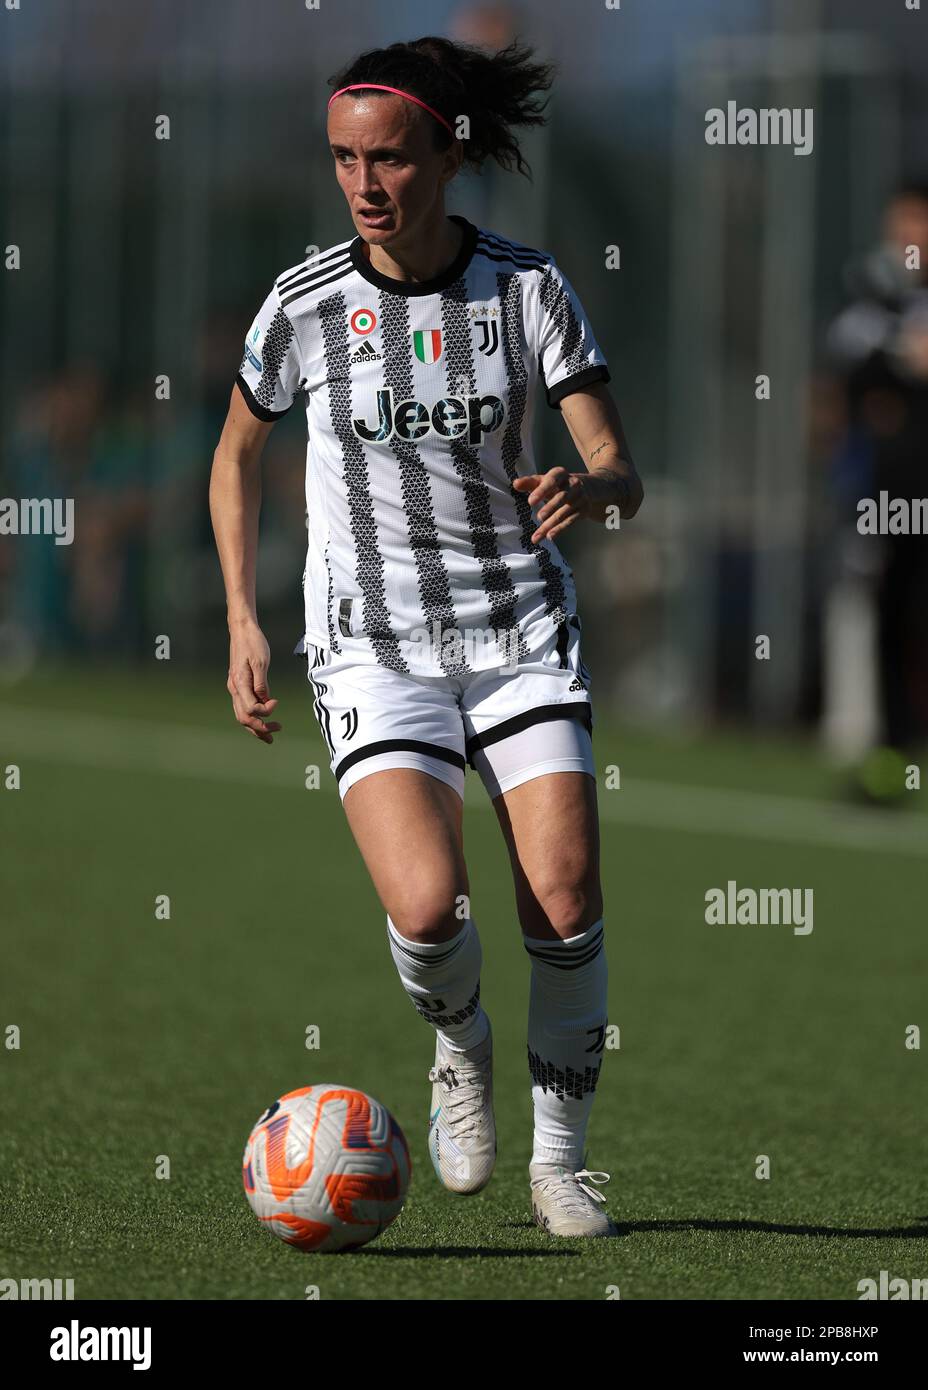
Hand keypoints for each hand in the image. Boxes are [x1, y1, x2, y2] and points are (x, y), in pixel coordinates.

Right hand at [226, 619, 280, 743]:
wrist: (242, 629)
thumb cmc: (252, 643)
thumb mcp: (261, 662)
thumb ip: (262, 683)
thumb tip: (265, 701)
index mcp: (239, 683)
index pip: (252, 709)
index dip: (266, 711)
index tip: (277, 702)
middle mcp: (234, 688)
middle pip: (244, 718)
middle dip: (260, 729)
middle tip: (276, 731)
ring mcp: (234, 687)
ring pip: (242, 715)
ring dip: (255, 726)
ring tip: (270, 733)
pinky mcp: (237, 684)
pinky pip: (243, 706)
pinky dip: (253, 716)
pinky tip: (263, 717)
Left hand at [512, 468, 593, 542]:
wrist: (586, 488)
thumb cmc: (557, 485)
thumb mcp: (544, 481)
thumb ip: (529, 483)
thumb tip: (515, 484)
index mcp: (560, 474)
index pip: (551, 480)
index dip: (541, 491)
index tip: (530, 502)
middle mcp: (573, 484)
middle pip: (561, 497)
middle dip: (550, 508)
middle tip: (539, 517)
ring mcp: (580, 497)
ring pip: (565, 512)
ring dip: (551, 524)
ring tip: (538, 535)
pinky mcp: (584, 509)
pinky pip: (571, 521)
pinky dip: (560, 529)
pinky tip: (550, 536)